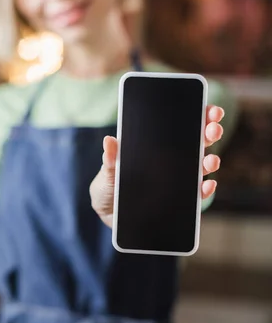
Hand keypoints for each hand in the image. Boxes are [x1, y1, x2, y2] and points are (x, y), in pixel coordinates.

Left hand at [90, 105, 223, 227]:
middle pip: (199, 141)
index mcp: (158, 144)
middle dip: (211, 132)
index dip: (201, 115)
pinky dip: (205, 189)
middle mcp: (173, 159)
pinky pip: (197, 193)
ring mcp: (179, 178)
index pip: (184, 124)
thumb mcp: (108, 170)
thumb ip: (111, 158)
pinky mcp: (180, 199)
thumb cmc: (109, 185)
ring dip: (211, 162)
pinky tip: (208, 184)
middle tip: (214, 129)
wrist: (109, 212)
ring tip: (211, 160)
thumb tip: (109, 141)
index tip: (211, 110)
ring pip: (202, 166)